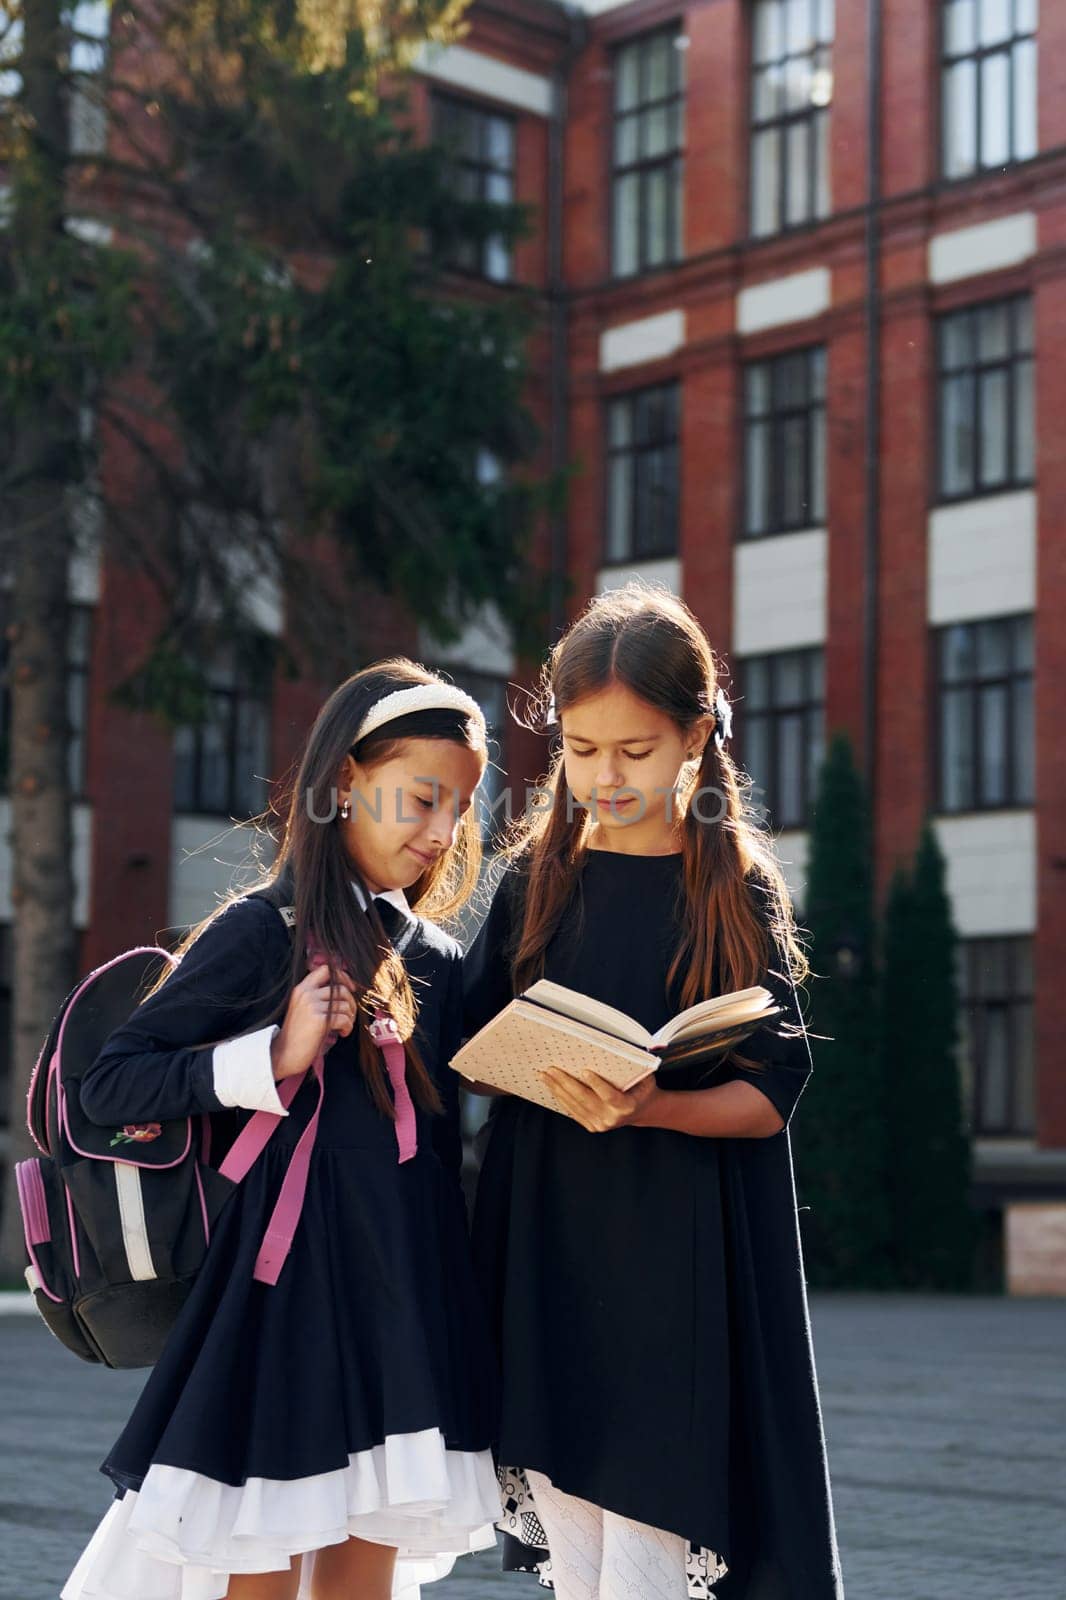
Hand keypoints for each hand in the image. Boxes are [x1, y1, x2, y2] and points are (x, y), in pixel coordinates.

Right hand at [271, 965, 356, 1080]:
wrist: (284, 1054)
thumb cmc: (298, 1034)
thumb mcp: (304, 1008)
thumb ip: (318, 996)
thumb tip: (346, 989)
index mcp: (302, 989)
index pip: (326, 970)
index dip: (342, 976)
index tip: (350, 988)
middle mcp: (306, 993)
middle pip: (340, 987)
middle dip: (351, 1001)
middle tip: (349, 1014)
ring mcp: (312, 1005)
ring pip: (344, 1004)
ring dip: (350, 1017)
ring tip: (345, 1026)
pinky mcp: (319, 1019)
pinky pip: (344, 1018)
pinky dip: (348, 1027)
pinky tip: (343, 1033)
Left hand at [538, 1067, 660, 1132]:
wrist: (642, 1110)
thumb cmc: (642, 1088)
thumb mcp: (645, 1076)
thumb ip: (634, 1066)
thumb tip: (619, 1048)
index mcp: (626, 1106)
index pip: (609, 1096)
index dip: (596, 1084)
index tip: (584, 1071)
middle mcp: (611, 1118)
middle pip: (585, 1099)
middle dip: (566, 1083)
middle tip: (552, 1069)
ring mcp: (600, 1124)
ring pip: (575, 1105)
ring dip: (558, 1089)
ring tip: (545, 1075)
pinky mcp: (591, 1126)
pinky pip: (572, 1111)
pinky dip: (560, 1097)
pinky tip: (551, 1087)